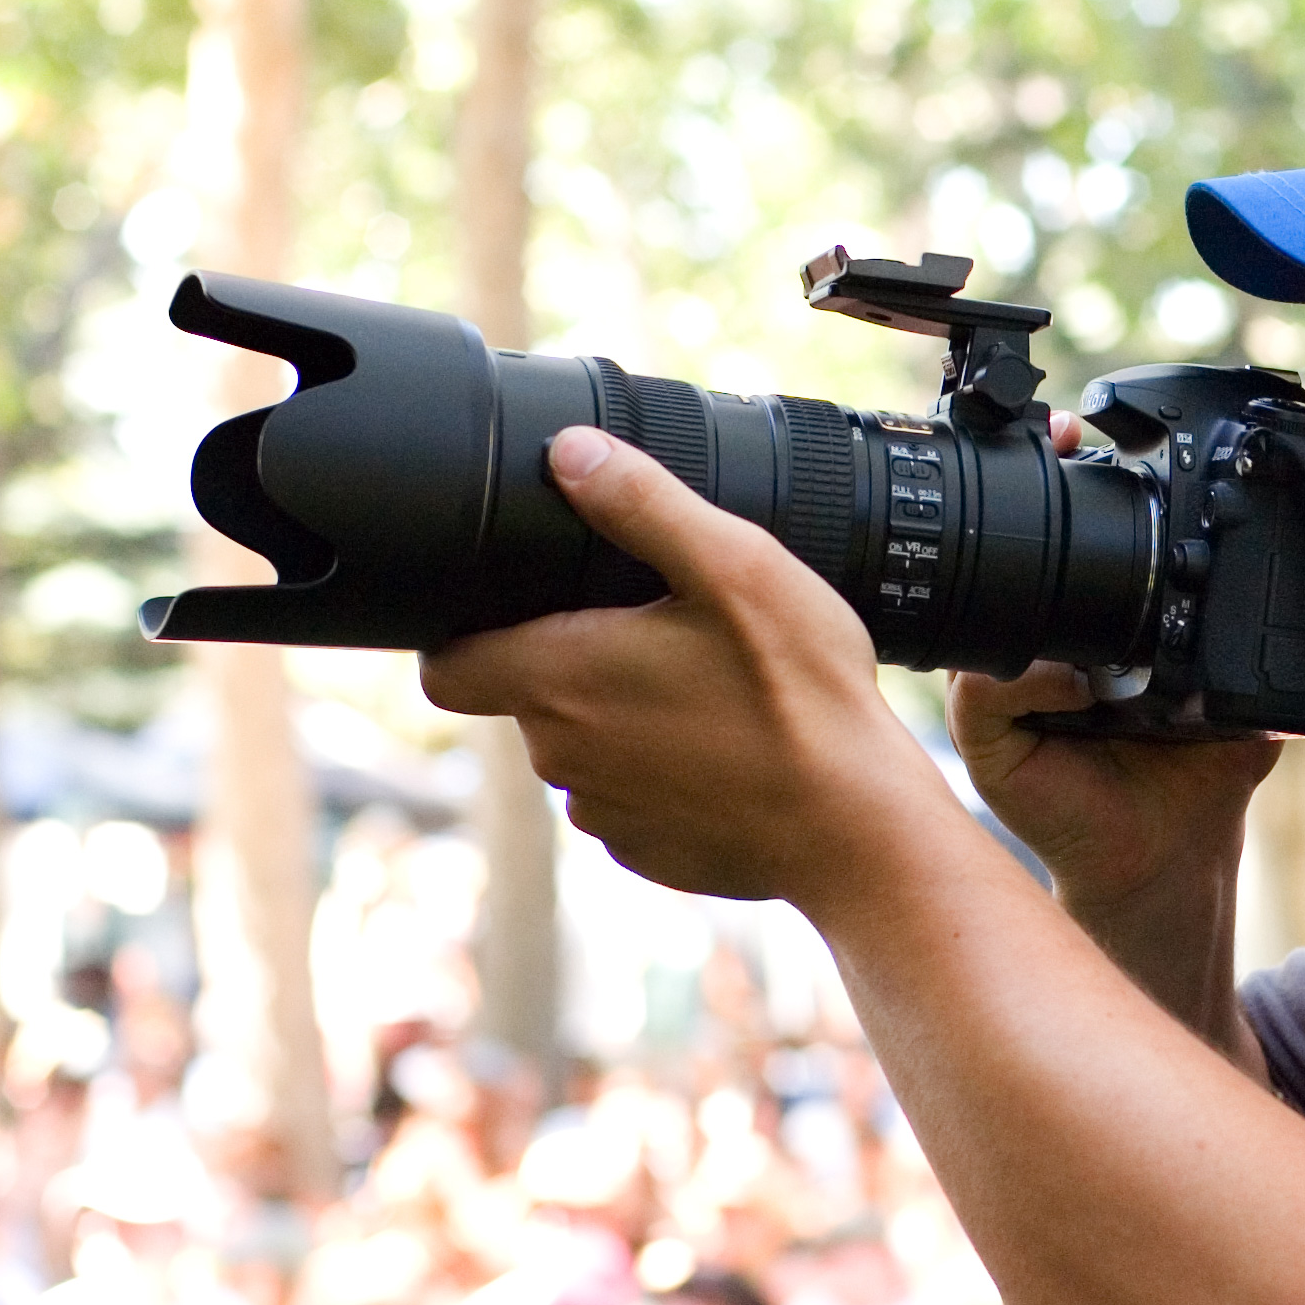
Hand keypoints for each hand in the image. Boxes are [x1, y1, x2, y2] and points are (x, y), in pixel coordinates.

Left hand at [420, 427, 957, 905]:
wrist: (858, 829)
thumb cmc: (802, 699)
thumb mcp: (737, 568)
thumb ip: (646, 502)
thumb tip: (571, 452)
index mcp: (562, 680)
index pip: (445, 668)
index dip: (464, 635)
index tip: (514, 611)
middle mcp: (563, 757)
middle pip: (526, 700)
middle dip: (570, 666)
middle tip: (656, 635)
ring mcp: (605, 815)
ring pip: (582, 752)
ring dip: (619, 723)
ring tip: (704, 695)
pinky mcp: (648, 853)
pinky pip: (631, 802)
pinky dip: (663, 777)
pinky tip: (727, 753)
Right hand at [947, 413, 1277, 908]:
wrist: (1171, 855)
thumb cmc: (1198, 772)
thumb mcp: (1238, 684)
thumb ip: (1257, 629)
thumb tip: (1302, 566)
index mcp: (1082, 626)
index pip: (1055, 546)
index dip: (1057, 485)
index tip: (1074, 436)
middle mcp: (1034, 651)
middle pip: (1008, 568)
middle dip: (1025, 513)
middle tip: (1057, 462)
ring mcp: (1002, 693)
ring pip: (984, 626)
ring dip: (1025, 599)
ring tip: (1077, 594)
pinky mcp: (987, 744)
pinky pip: (985, 694)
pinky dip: (1029, 684)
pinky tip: (1078, 688)